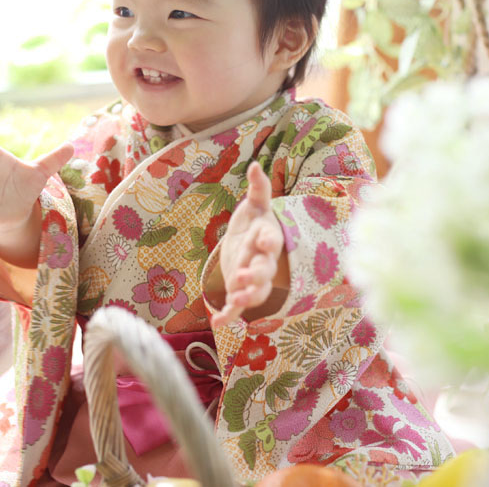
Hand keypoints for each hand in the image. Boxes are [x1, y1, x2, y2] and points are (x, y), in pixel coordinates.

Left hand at [211, 162, 285, 327]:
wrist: (249, 247)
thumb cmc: (253, 224)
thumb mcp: (254, 206)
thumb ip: (258, 189)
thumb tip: (255, 166)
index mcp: (267, 239)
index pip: (272, 240)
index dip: (269, 241)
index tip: (265, 240)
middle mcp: (264, 262)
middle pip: (265, 271)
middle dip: (255, 275)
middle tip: (242, 277)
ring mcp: (253, 280)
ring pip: (256, 292)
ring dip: (247, 297)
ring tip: (235, 300)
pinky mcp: (240, 293)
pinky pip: (237, 308)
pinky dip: (229, 316)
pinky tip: (217, 323)